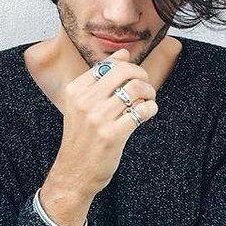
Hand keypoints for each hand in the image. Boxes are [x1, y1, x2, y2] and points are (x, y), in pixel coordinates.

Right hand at [51, 47, 157, 197]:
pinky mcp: (113, 134)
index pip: (108, 65)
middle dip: (142, 76)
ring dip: (149, 93)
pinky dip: (150, 109)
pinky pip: (142, 111)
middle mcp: (84, 102)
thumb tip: (123, 53)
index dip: (127, 67)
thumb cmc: (81, 138)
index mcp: (75, 90)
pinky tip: (147, 113)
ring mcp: (98, 118)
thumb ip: (100, 79)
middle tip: (145, 86)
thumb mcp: (81, 105)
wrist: (74, 172)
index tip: (133, 77)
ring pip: (135, 89)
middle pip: (124, 72)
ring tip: (148, 100)